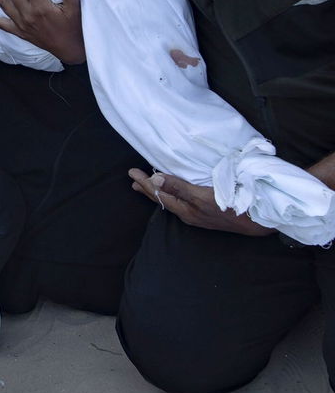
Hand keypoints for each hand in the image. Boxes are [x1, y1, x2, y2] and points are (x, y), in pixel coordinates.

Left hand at [129, 169, 273, 235]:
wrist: (259, 220)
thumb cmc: (231, 206)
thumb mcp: (202, 196)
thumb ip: (179, 188)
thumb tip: (155, 179)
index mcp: (185, 211)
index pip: (159, 195)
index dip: (145, 183)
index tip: (132, 172)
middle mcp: (189, 215)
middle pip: (164, 200)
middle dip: (148, 189)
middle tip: (134, 180)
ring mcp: (199, 215)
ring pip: (173, 200)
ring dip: (160, 191)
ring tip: (149, 184)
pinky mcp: (208, 212)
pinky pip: (184, 201)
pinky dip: (174, 193)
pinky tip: (176, 192)